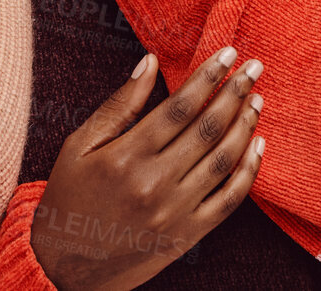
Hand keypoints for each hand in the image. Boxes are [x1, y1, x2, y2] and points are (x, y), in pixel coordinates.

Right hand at [31, 47, 265, 290]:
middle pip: (207, 128)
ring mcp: (174, 211)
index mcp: (126, 156)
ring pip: (222, 160)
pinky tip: (257, 146)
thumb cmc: (69, 198)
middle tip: (254, 67)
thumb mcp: (80, 146)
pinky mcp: (187, 235)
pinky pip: (228, 200)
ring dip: (245, 125)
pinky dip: (248, 172)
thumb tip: (149, 63)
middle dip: (235, 92)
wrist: (64, 266)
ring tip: (257, 100)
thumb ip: (119, 105)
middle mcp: (154, 182)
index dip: (208, 76)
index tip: (228, 54)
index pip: (180, 106)